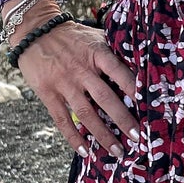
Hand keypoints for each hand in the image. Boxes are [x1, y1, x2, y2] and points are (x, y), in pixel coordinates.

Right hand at [15, 12, 142, 157]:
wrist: (34, 30)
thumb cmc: (71, 35)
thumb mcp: (94, 35)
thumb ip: (113, 48)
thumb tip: (141, 60)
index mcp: (96, 53)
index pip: (119, 71)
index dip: (133, 88)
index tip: (149, 105)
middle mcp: (81, 69)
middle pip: (105, 98)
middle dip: (123, 119)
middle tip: (138, 138)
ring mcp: (64, 82)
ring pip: (86, 114)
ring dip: (103, 134)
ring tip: (117, 151)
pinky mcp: (47, 93)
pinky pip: (62, 120)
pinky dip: (74, 137)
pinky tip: (85, 152)